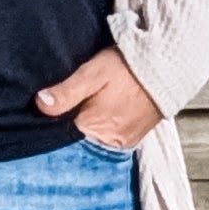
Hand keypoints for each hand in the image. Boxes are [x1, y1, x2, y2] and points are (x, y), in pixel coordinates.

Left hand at [36, 46, 161, 149]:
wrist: (167, 67)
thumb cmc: (128, 67)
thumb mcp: (93, 73)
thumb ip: (67, 92)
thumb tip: (41, 104)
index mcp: (94, 129)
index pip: (60, 136)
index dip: (52, 124)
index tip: (45, 112)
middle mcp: (108, 142)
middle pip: (77, 140)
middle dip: (69, 125)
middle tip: (69, 105)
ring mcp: (122, 143)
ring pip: (93, 140)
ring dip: (87, 127)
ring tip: (87, 107)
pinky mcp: (132, 139)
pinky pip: (109, 139)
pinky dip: (102, 129)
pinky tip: (100, 112)